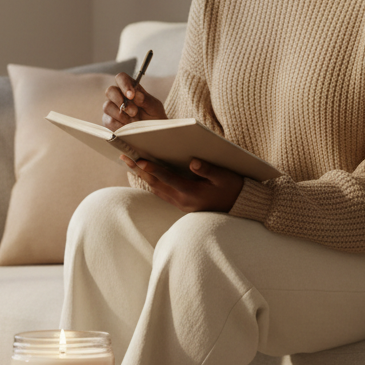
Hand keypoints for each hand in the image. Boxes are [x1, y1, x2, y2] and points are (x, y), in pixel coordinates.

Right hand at [103, 72, 166, 131]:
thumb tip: (136, 96)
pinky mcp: (109, 121)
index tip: (131, 95)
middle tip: (134, 112)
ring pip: (107, 106)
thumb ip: (146, 100)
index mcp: (131, 88)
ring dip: (121, 115)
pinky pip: (108, 121)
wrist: (153, 133)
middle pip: (110, 91)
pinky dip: (119, 125)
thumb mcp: (155, 108)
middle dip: (120, 101)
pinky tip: (129, 128)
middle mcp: (119, 96)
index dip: (124, 85)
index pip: (121, 78)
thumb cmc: (154, 116)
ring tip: (134, 121)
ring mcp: (112, 108)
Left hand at [122, 155, 243, 213]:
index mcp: (192, 193)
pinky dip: (151, 181)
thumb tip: (193, 162)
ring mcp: (180, 204)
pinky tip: (145, 173)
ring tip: (130, 163)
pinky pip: (161, 192)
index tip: (140, 160)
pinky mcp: (181, 204)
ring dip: (142, 176)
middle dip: (139, 170)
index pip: (168, 179)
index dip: (153, 169)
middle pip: (156, 184)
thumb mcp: (225, 177)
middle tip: (125, 157)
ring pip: (156, 189)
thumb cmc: (233, 189)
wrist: (239, 208)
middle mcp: (182, 200)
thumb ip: (209, 169)